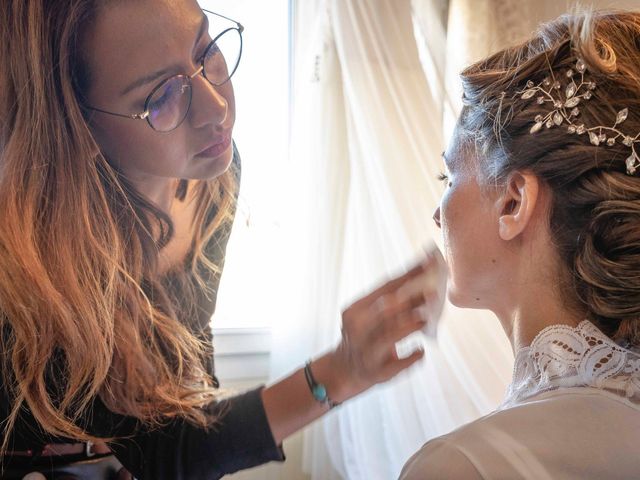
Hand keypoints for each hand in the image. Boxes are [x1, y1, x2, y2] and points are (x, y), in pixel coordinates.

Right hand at [324, 257, 438, 401]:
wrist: (342, 371)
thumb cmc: (362, 337)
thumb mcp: (366, 317)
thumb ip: (389, 304)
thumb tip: (425, 288)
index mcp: (355, 310)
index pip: (384, 288)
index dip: (408, 275)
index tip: (428, 263)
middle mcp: (357, 330)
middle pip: (385, 310)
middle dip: (410, 299)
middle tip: (433, 290)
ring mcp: (366, 353)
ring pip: (389, 336)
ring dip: (411, 325)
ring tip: (428, 318)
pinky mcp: (376, 373)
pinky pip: (396, 365)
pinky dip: (410, 357)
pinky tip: (421, 350)